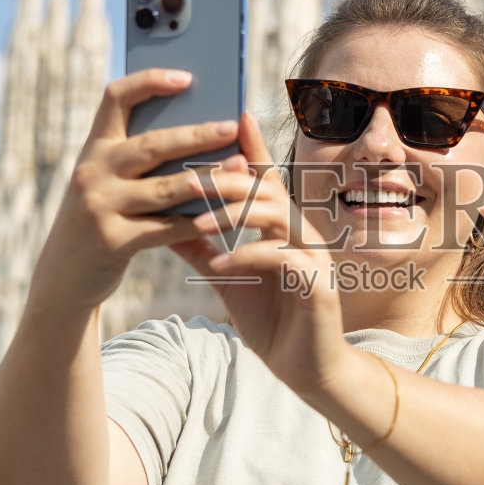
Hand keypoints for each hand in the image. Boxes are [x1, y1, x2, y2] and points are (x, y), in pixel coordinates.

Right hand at [28, 68, 248, 314]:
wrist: (62, 276)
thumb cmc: (100, 220)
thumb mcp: (106, 183)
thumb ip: (137, 160)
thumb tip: (200, 132)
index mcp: (93, 149)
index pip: (116, 98)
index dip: (150, 81)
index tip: (186, 77)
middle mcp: (92, 172)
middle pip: (151, 144)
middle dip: (196, 135)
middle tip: (231, 127)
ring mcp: (99, 207)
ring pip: (163, 188)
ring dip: (206, 178)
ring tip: (240, 168)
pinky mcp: (112, 241)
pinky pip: (164, 229)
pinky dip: (197, 222)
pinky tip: (224, 216)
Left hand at [168, 113, 353, 398]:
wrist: (307, 370)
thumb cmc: (271, 320)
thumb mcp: (227, 279)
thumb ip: (202, 248)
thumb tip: (164, 220)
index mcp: (284, 227)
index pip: (267, 178)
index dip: (253, 146)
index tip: (232, 114)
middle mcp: (303, 233)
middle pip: (268, 190)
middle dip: (228, 181)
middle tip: (187, 180)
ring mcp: (315, 257)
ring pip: (278, 217)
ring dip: (235, 216)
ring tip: (197, 224)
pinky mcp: (319, 286)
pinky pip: (282, 261)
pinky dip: (248, 259)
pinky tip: (219, 267)